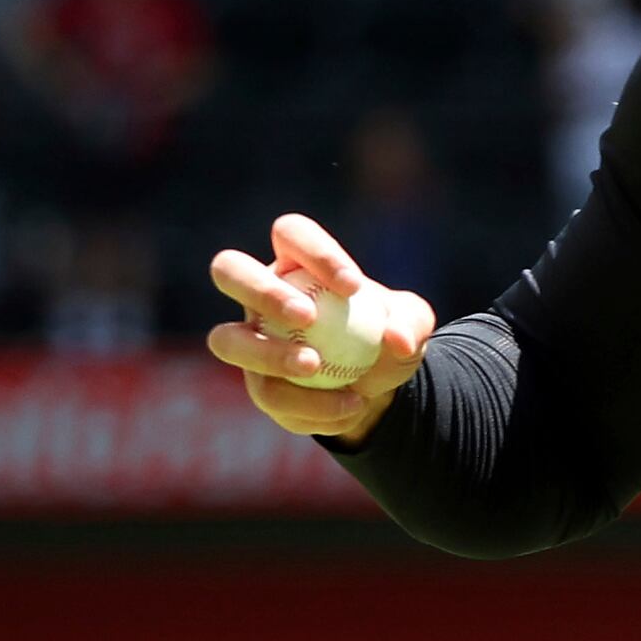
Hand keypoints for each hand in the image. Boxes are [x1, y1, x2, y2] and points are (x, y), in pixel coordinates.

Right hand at [209, 212, 436, 445]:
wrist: (377, 384)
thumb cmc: (388, 334)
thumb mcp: (414, 324)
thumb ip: (411, 324)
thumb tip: (396, 340)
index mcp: (297, 261)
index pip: (291, 233)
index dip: (314, 252)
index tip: (353, 287)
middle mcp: (261, 294)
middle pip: (229, 269)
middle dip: (263, 290)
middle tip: (306, 317)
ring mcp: (249, 339)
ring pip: (227, 340)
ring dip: (268, 355)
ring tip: (315, 366)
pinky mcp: (258, 383)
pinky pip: (268, 394)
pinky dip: (310, 404)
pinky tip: (350, 407)